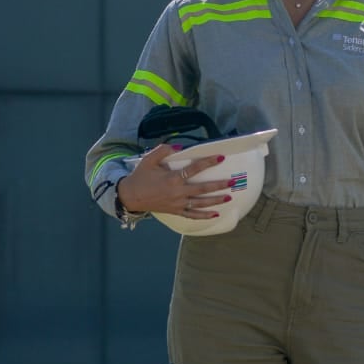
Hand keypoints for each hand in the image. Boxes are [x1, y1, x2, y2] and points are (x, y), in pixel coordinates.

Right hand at [116, 144, 233, 220]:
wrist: (130, 196)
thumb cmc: (141, 176)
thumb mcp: (149, 160)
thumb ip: (164, 150)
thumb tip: (180, 147)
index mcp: (173, 179)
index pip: (194, 169)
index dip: (208, 162)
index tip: (221, 157)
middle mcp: (178, 192)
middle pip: (202, 189)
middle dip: (219, 185)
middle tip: (233, 181)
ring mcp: (178, 204)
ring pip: (200, 203)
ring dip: (215, 201)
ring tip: (229, 197)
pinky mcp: (175, 211)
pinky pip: (192, 215)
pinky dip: (204, 216)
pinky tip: (215, 215)